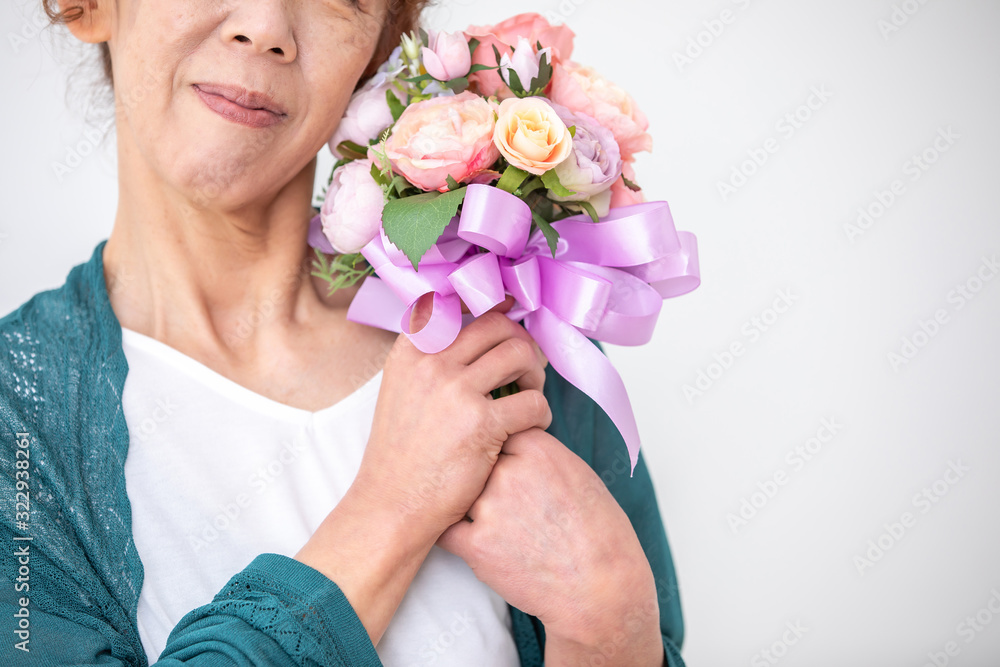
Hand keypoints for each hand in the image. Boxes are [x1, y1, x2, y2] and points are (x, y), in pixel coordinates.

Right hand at [296, 295, 551, 643]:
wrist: (392, 504)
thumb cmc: (403, 454)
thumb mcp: (403, 390)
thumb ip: (433, 359)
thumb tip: (480, 332)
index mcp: (412, 350)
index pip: (460, 306)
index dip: (494, 309)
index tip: (510, 315)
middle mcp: (432, 362)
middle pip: (498, 325)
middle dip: (522, 342)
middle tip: (528, 367)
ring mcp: (456, 390)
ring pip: (521, 354)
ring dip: (536, 373)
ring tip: (530, 394)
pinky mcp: (481, 423)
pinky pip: (534, 402)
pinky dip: (541, 414)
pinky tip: (531, 428)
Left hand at [437, 428, 664, 665]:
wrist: (601, 588)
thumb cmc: (601, 535)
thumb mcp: (581, 475)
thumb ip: (543, 456)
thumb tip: (518, 448)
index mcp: (539, 450)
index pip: (500, 432)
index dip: (502, 451)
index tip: (509, 466)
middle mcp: (511, 473)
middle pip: (479, 463)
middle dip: (487, 481)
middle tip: (506, 502)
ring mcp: (490, 508)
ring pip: (461, 495)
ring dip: (472, 508)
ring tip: (499, 528)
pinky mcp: (476, 546)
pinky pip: (448, 531)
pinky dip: (456, 535)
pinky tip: (473, 541)